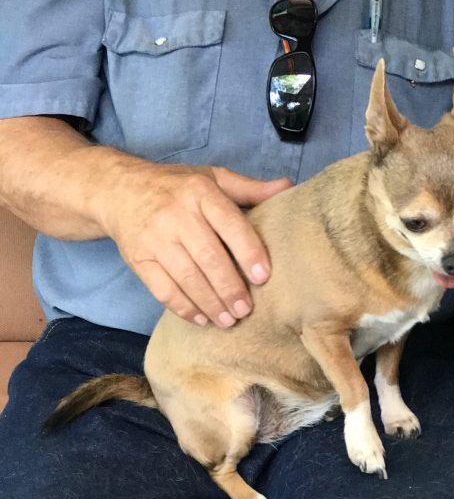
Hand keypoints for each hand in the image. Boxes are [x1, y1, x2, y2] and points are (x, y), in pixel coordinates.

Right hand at [97, 160, 291, 326]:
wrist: (121, 191)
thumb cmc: (178, 186)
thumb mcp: (213, 178)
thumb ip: (249, 188)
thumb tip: (287, 186)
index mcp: (200, 192)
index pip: (229, 223)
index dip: (248, 251)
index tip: (263, 277)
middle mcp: (177, 214)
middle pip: (209, 257)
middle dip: (230, 287)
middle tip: (246, 309)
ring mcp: (155, 239)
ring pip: (187, 278)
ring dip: (210, 303)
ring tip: (229, 320)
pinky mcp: (139, 259)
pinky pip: (163, 289)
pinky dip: (184, 308)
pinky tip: (202, 318)